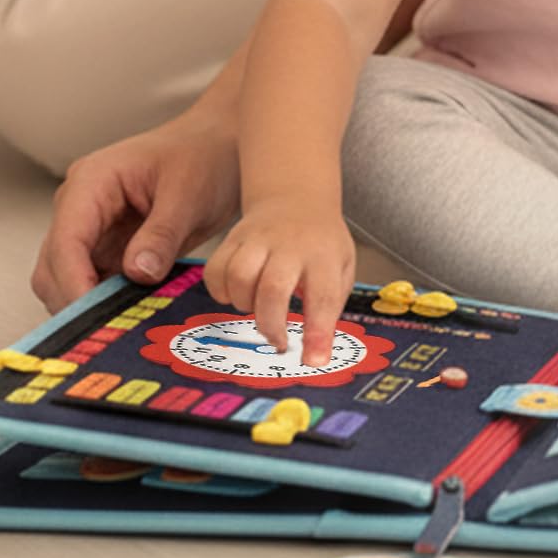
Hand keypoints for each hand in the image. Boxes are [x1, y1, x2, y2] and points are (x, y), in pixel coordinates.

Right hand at [32, 110, 241, 315]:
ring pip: (67, 279)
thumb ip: (161, 234)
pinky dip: (107, 302)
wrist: (221, 145)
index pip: (66, 240)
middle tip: (110, 334)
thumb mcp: (189, 194)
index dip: (74, 283)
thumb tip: (136, 274)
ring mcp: (91, 228)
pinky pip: (96, 282)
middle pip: (54, 266)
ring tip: (125, 330)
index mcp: (92, 182)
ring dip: (90, 305)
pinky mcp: (108, 247)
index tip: (94, 318)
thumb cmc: (205, 157)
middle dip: (75, 301)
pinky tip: (133, 319)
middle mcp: (80, 205)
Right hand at [202, 198, 355, 365]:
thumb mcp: (342, 267)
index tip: (314, 361)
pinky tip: (236, 294)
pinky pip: (215, 270)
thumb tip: (315, 352)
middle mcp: (290, 245)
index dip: (318, 333)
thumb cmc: (321, 243)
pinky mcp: (232, 238)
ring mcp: (258, 239)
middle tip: (278, 342)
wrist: (295, 197)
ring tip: (257, 308)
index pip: (324, 297)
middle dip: (271, 325)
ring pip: (239, 277)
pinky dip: (221, 292)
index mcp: (324, 255)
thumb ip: (331, 304)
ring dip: (244, 304)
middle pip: (273, 288)